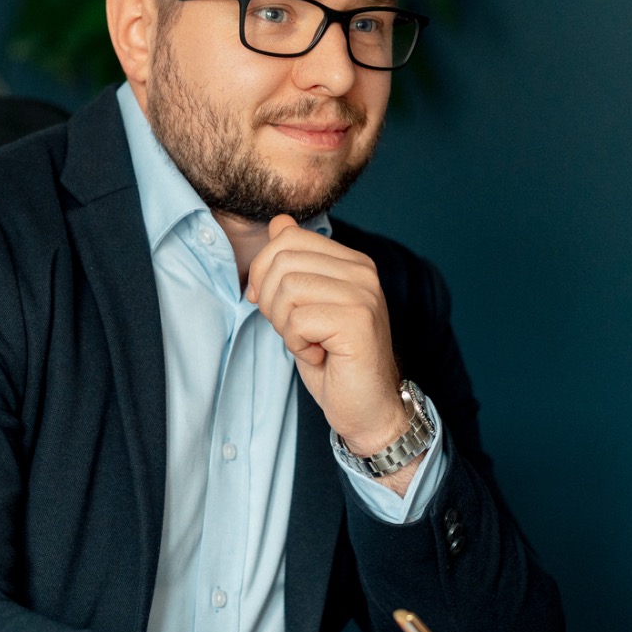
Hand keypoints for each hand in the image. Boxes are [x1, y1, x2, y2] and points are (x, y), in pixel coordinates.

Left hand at [246, 216, 410, 478]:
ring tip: (309, 343)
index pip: (287, 237)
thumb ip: (295, 265)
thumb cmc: (335, 361)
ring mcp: (363, 294)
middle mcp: (362, 271)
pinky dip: (297, 344)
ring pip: (287, 289)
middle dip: (271, 301)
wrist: (368, 408)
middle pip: (282, 260)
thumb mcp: (306, 306)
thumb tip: (279, 222)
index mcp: (352, 262)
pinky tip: (320, 355)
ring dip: (285, 326)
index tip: (269, 304)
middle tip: (293, 330)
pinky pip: (298, 320)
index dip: (264, 271)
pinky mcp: (358, 321)